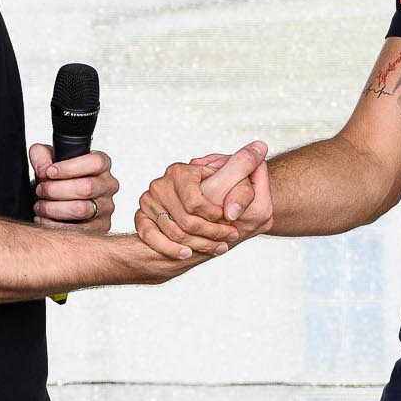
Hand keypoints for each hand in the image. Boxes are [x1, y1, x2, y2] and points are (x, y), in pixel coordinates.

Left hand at [30, 144, 116, 233]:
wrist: (60, 199)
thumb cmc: (58, 178)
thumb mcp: (47, 159)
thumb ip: (41, 156)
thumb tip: (44, 169)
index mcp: (102, 165)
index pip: (95, 163)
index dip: (69, 168)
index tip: (49, 172)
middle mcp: (108, 185)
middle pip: (85, 188)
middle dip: (55, 190)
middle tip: (40, 190)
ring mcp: (106, 207)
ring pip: (80, 209)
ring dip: (54, 208)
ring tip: (40, 205)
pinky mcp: (101, 226)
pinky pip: (78, 229)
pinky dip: (55, 225)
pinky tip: (44, 219)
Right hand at [136, 141, 272, 259]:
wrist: (196, 208)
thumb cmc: (219, 190)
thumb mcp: (232, 176)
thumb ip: (244, 164)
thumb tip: (260, 147)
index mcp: (179, 172)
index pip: (195, 203)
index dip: (216, 215)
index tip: (231, 219)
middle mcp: (159, 185)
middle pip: (185, 221)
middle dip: (211, 233)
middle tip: (232, 237)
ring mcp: (147, 202)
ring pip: (171, 232)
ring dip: (197, 245)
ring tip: (221, 248)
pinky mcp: (141, 218)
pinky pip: (150, 236)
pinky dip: (169, 248)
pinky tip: (187, 254)